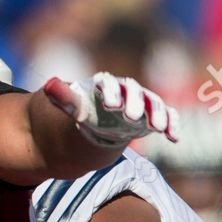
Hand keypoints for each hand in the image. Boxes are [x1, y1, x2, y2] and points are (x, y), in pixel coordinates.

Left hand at [44, 72, 178, 146]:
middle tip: (131, 116)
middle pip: (135, 91)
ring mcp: (144, 102)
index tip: (110, 105)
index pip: (109, 83)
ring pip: (154, 103)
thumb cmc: (89, 109)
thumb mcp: (75, 105)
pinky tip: (173, 138)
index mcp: (106, 85)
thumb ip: (64, 97)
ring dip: (157, 114)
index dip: (111, 91)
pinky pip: (168, 116)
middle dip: (135, 102)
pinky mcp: (155, 115)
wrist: (105, 120)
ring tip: (157, 128)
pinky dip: (172, 124)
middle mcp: (128, 90)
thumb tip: (48, 84)